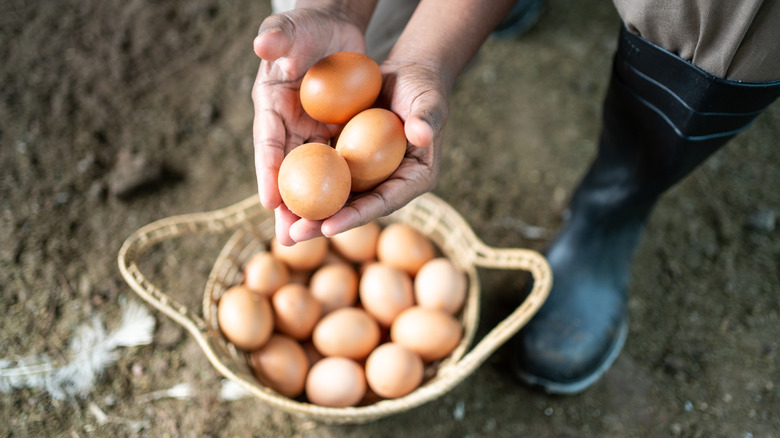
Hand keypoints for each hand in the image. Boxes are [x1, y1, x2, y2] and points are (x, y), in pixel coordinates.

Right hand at [252, 7, 366, 244]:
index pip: (268, 142)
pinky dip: (337, 190)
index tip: (269, 200)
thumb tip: (263, 45)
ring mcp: (310, 133)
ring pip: (310, 178)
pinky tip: (344, 214)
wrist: (332, 28)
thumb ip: (277, 35)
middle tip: (288, 238)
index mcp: (270, 105)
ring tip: (309, 240)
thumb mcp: (291, 27)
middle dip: (286, 207)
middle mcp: (287, 126)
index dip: (267, 171)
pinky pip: (335, 167)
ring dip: (310, 208)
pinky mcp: (333, 135)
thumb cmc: (308, 25)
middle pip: (286, 172)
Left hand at [289, 59, 449, 241]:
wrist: (408, 74)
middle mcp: (393, 183)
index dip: (357, 216)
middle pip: (357, 208)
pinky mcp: (354, 162)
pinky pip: (329, 175)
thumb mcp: (428, 101)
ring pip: (340, 197)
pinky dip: (308, 183)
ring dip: (312, 211)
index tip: (329, 226)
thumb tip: (423, 134)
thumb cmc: (424, 86)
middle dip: (325, 224)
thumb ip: (426, 119)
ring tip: (283, 225)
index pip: (385, 202)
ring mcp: (372, 175)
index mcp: (416, 178)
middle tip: (294, 235)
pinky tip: (282, 192)